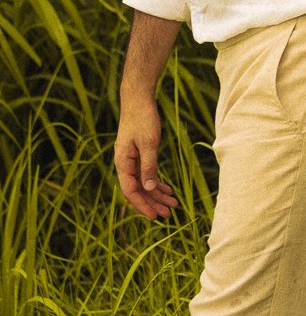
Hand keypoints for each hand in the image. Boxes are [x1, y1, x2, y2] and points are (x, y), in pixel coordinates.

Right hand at [114, 96, 178, 219]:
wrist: (138, 99)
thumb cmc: (142, 118)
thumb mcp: (148, 142)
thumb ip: (148, 166)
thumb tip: (150, 188)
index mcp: (123, 163)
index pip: (131, 191)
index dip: (142, 205)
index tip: (155, 216)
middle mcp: (125, 164)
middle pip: (138, 190)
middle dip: (153, 203)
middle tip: (169, 214)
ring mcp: (132, 160)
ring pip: (144, 183)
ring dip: (157, 195)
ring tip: (173, 205)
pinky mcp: (139, 155)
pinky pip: (147, 174)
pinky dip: (157, 182)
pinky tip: (168, 190)